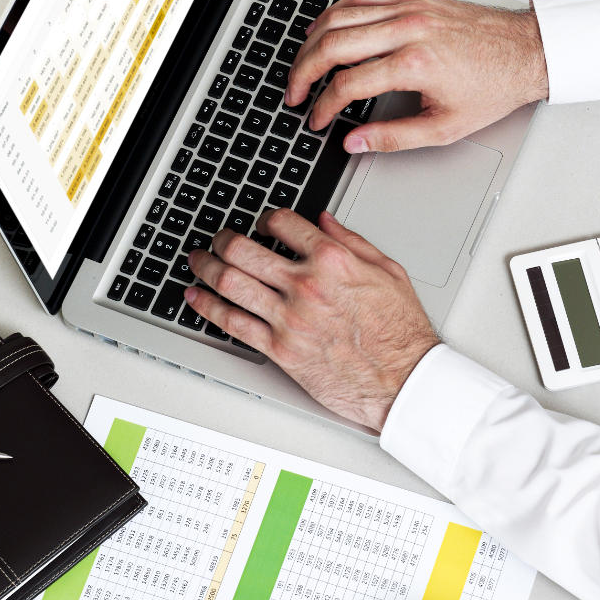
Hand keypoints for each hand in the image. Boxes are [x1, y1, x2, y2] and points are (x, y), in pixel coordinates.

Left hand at [185, 209, 439, 431]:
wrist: (404, 381)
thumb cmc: (401, 332)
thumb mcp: (388, 271)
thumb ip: (352, 242)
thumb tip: (325, 222)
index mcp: (333, 260)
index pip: (283, 223)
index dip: (266, 218)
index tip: (261, 223)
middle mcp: (306, 285)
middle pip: (244, 249)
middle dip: (224, 239)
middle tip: (219, 238)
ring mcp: (288, 318)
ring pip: (230, 282)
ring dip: (206, 267)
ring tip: (199, 261)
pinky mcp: (279, 349)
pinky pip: (232, 323)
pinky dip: (206, 308)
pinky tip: (196, 298)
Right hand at [287, 0, 547, 153]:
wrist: (528, 51)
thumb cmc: (494, 86)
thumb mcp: (446, 127)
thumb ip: (394, 138)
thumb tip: (355, 143)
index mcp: (415, 64)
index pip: (348, 84)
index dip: (323, 106)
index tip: (317, 120)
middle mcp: (408, 29)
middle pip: (333, 44)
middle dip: (304, 72)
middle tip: (294, 92)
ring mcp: (409, 9)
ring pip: (340, 16)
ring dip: (312, 41)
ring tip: (302, 65)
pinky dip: (335, 14)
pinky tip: (324, 29)